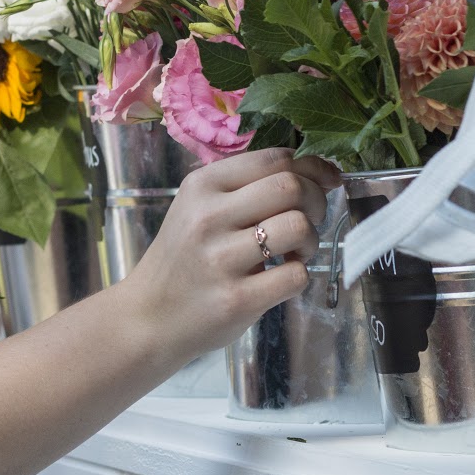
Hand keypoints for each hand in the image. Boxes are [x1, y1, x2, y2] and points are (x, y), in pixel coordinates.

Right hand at [129, 148, 340, 361]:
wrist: (149, 316)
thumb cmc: (184, 258)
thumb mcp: (198, 207)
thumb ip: (245, 186)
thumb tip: (318, 171)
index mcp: (201, 186)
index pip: (274, 158)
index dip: (312, 167)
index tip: (325, 181)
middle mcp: (208, 217)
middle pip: (291, 187)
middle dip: (316, 201)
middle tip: (309, 219)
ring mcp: (221, 259)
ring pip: (299, 227)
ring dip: (311, 240)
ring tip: (294, 252)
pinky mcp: (237, 299)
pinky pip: (296, 275)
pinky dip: (299, 274)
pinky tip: (280, 277)